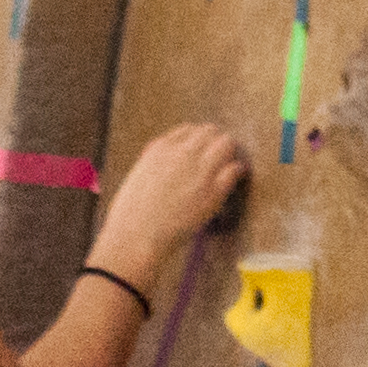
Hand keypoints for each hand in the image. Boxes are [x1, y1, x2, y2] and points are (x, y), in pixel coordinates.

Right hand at [92, 121, 250, 279]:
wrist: (136, 236)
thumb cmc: (131, 214)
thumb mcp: (139, 175)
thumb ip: (157, 163)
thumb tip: (172, 163)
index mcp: (161, 147)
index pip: (189, 130)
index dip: (197, 140)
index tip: (200, 150)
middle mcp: (183, 152)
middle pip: (210, 132)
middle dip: (214, 142)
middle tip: (218, 157)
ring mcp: (200, 169)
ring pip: (227, 143)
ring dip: (228, 152)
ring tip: (227, 165)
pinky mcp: (214, 189)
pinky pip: (235, 168)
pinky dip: (236, 171)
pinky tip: (234, 178)